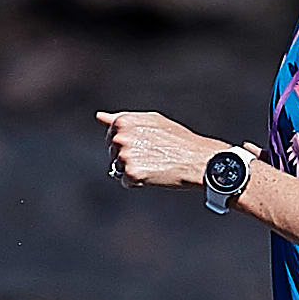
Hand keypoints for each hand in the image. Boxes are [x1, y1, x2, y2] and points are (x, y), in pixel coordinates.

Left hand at [95, 108, 230, 190]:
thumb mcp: (151, 121)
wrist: (198, 159)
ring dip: (133, 169)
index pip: (111, 137)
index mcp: (123, 121)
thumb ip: (122, 118)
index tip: (145, 144)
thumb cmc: (177, 139)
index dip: (128, 143)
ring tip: (155, 163)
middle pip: (113, 153)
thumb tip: (99, 117)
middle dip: (128, 157)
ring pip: (118, 169)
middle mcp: (120, 137)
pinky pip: (126, 182)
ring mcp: (124, 156)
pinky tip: (154, 174)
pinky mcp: (131, 173)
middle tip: (153, 155)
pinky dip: (138, 182)